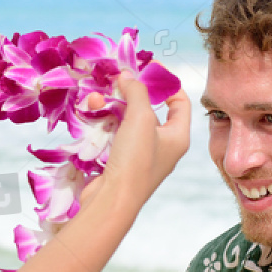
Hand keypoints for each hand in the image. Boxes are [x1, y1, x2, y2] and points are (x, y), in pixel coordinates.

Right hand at [81, 75, 190, 210]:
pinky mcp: (120, 163)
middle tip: (116, 80)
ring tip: (95, 99)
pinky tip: (90, 114)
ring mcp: (141, 156)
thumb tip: (128, 75)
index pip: (180, 102)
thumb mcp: (141, 118)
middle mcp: (163, 146)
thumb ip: (136, 92)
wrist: (113, 201)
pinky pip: (114, 135)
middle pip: (150, 110)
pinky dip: (103, 123)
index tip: (149, 69)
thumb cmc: (135, 160)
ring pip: (127, 121)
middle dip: (131, 94)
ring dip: (112, 107)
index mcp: (178, 137)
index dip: (167, 83)